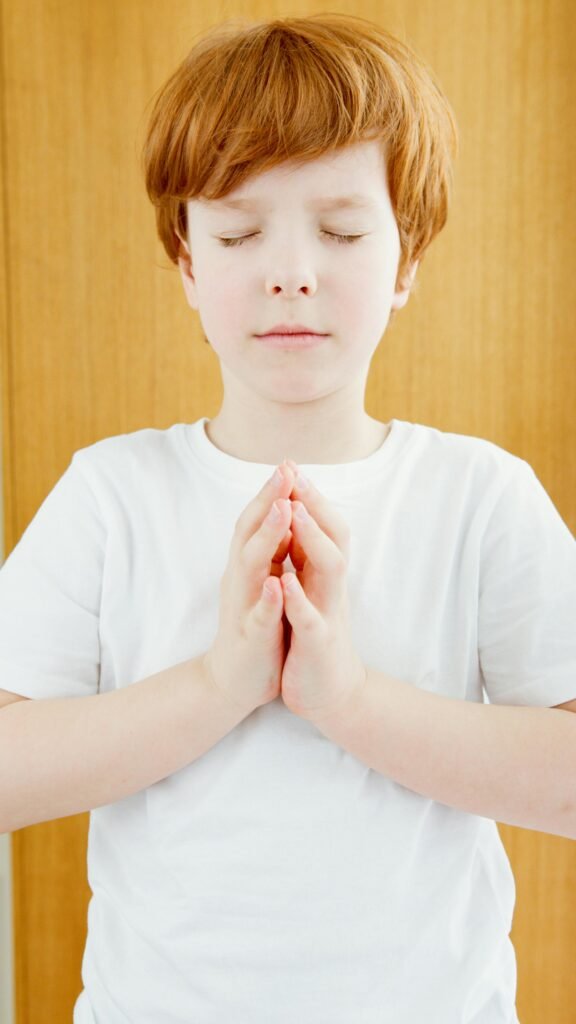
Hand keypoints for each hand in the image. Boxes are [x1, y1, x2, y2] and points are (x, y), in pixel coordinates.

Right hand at [203, 461, 297, 715]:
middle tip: (284, 470)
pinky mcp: (251, 636)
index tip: (288, 463)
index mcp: (248, 565)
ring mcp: (243, 605)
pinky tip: (277, 583)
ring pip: (251, 566)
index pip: (256, 521)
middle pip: (249, 531)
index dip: (270, 492)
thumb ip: (269, 549)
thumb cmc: (254, 625)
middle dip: (267, 500)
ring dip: (267, 537)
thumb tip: (282, 510)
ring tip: (283, 510)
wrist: (235, 680)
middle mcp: (240, 579)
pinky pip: (259, 615)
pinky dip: (268, 598)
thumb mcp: (262, 580)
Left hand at [279, 460, 366, 722]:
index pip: (323, 526)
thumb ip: (307, 558)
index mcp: (322, 575)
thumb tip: (299, 519)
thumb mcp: (311, 591)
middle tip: (297, 473)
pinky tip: (284, 581)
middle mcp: (330, 587)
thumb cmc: (313, 637)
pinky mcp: (318, 644)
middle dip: (314, 504)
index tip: (290, 465)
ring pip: (329, 569)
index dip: (309, 496)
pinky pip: (311, 618)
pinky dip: (298, 599)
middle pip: (333, 535)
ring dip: (311, 539)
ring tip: (293, 511)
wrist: (329, 693)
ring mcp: (328, 613)